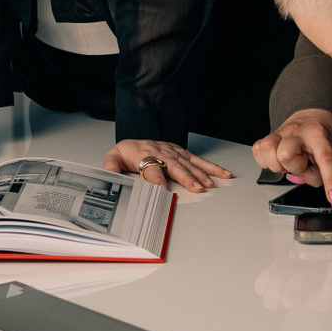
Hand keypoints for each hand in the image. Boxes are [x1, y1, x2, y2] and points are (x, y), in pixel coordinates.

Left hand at [102, 139, 231, 194]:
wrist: (134, 140)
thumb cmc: (127, 152)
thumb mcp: (113, 158)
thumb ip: (111, 168)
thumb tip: (109, 176)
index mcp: (144, 154)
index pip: (151, 168)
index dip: (157, 180)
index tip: (163, 190)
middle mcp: (162, 152)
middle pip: (176, 166)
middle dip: (187, 177)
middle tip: (198, 188)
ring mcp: (174, 152)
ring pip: (189, 163)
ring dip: (202, 174)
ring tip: (211, 184)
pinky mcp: (182, 153)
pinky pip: (198, 160)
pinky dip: (211, 167)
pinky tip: (222, 173)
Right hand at [252, 109, 331, 207]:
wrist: (314, 113)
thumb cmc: (324, 132)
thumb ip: (329, 168)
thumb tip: (307, 179)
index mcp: (318, 134)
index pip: (325, 159)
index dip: (330, 180)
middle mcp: (297, 131)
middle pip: (286, 155)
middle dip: (295, 168)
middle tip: (304, 164)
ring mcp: (281, 132)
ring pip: (268, 150)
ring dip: (278, 165)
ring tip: (290, 162)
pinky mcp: (269, 136)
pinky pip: (258, 150)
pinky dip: (266, 160)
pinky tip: (278, 159)